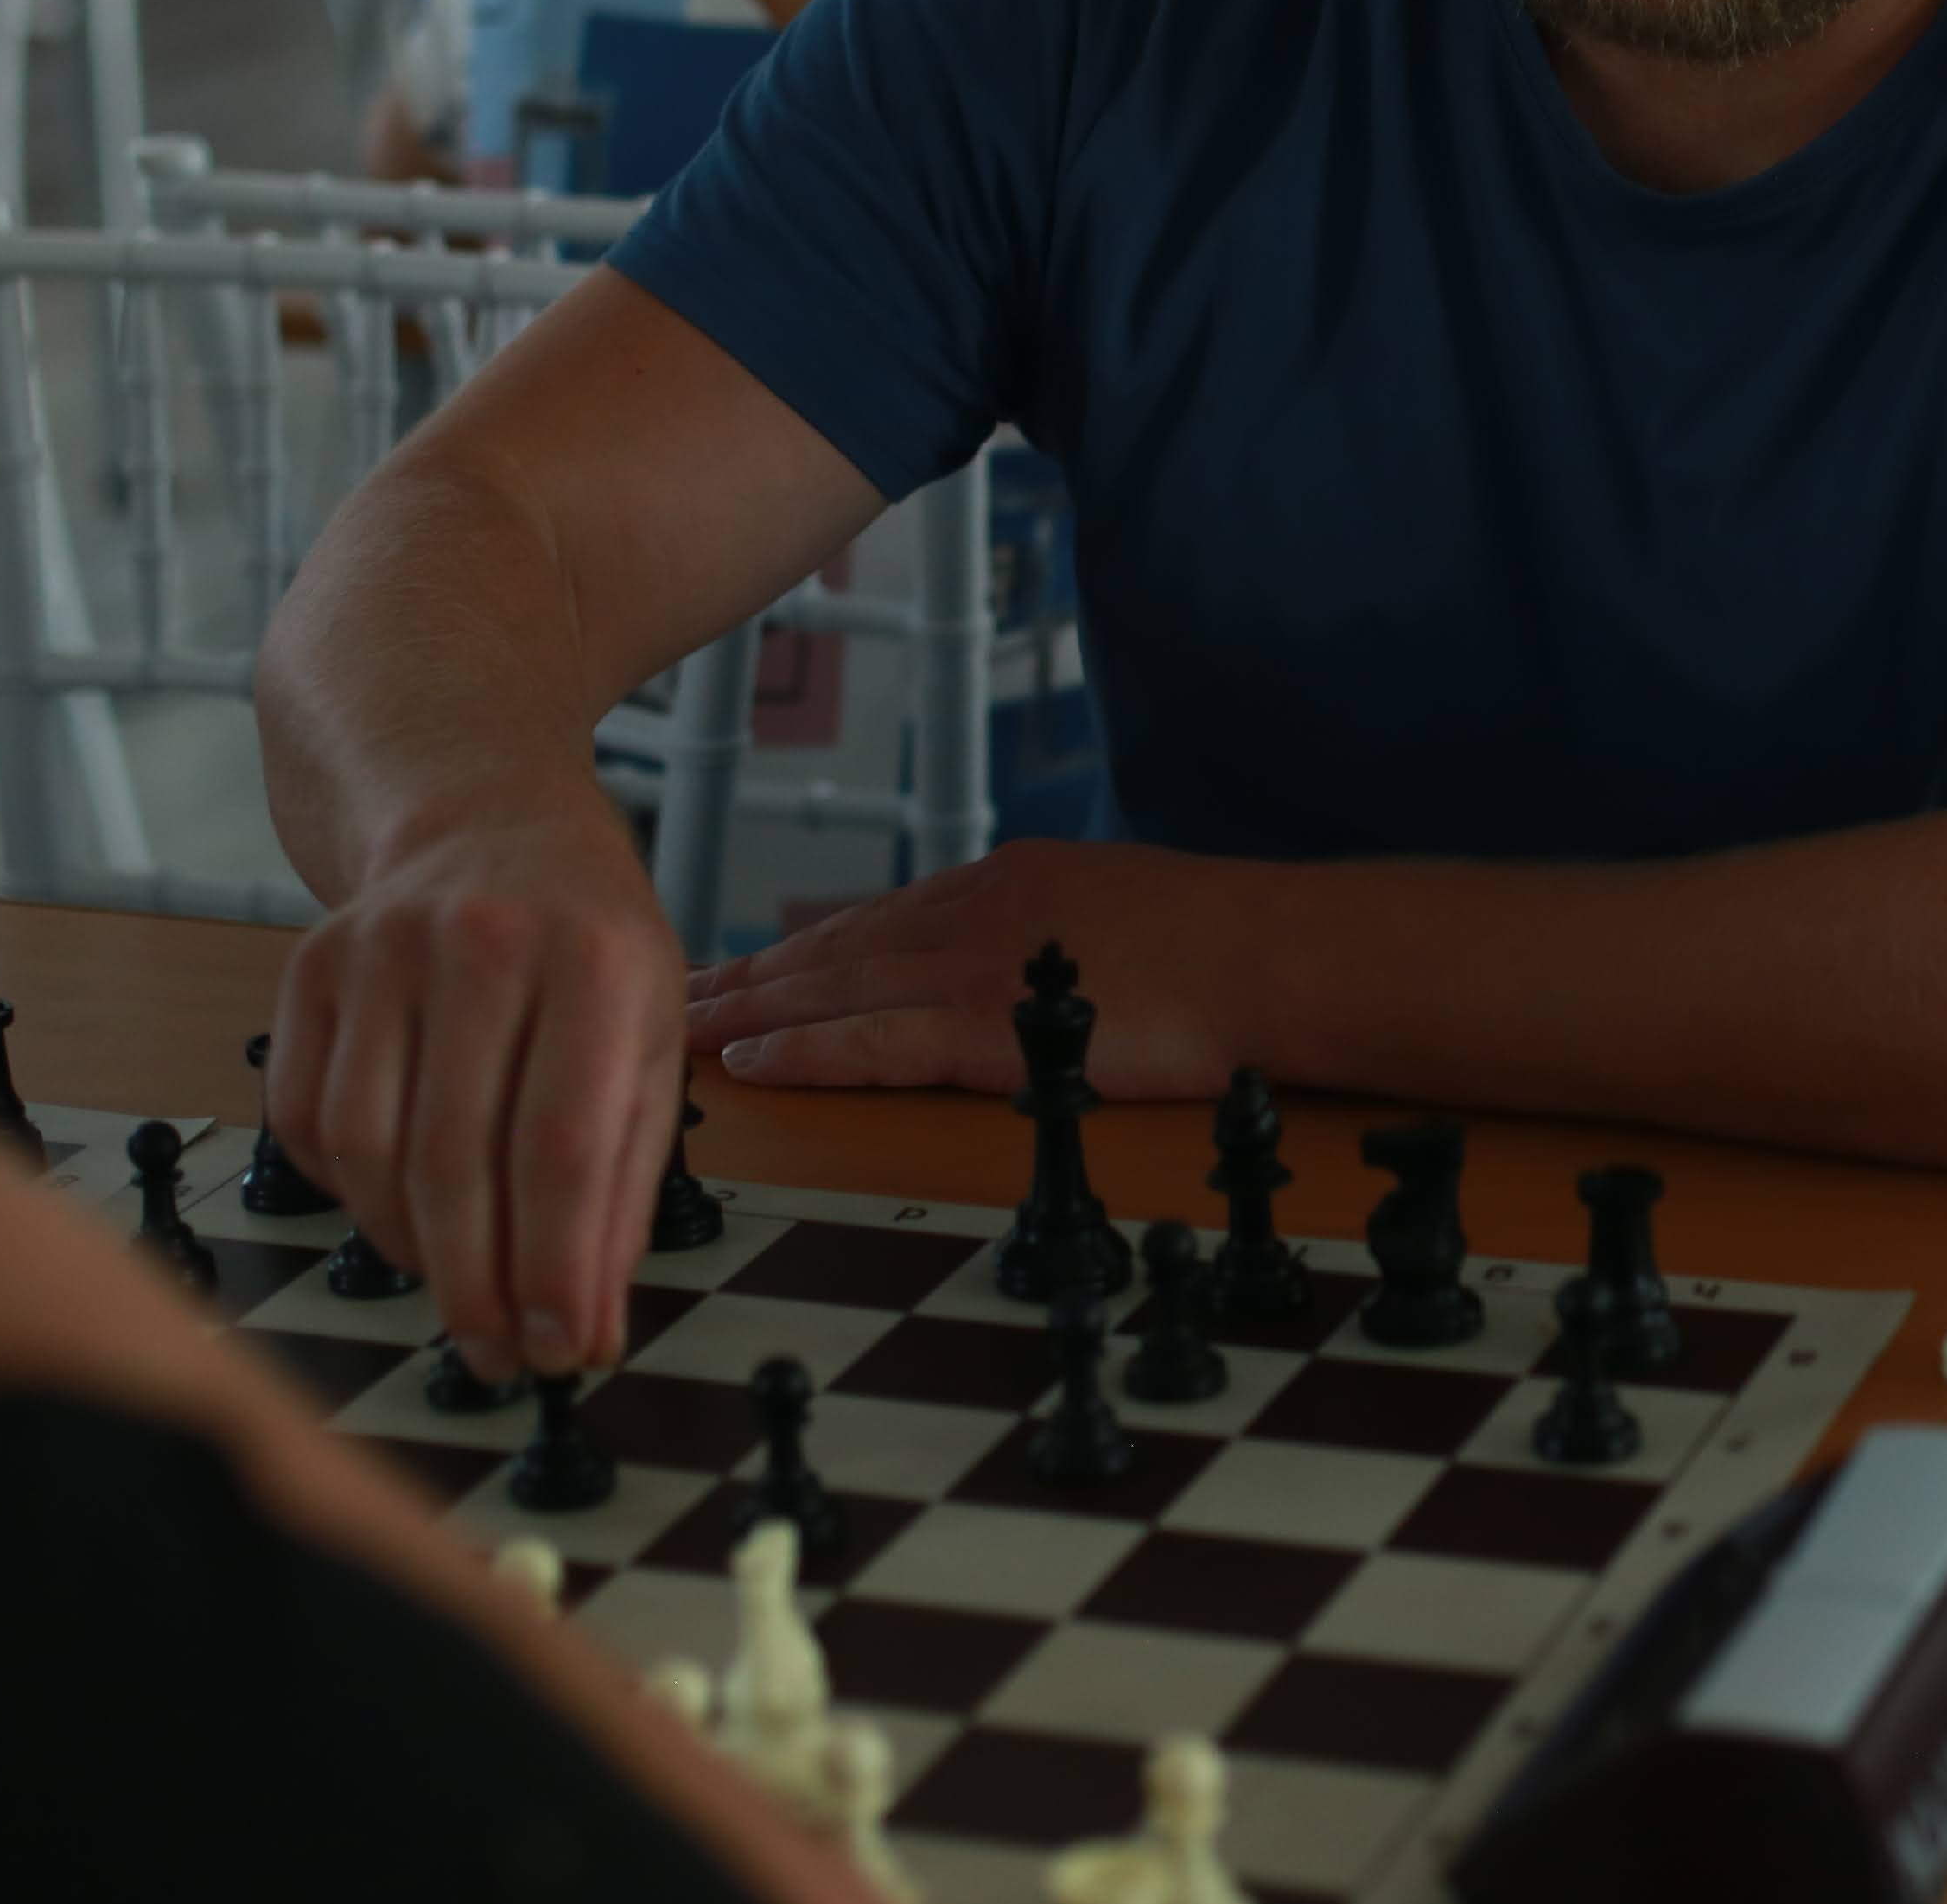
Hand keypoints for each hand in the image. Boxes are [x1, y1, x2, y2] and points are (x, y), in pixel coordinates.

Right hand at [268, 816, 690, 1380]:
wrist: (487, 820)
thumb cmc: (588, 946)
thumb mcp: (650, 1040)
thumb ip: (624, 1187)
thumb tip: (583, 1329)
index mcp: (595, 960)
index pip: (563, 1146)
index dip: (554, 1267)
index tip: (557, 1351)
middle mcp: (484, 943)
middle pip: (456, 1158)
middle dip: (475, 1285)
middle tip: (496, 1357)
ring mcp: (381, 949)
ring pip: (368, 1148)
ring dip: (409, 1250)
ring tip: (455, 1290)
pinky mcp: (309, 967)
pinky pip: (304, 1119)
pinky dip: (346, 1193)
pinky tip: (397, 1212)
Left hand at [682, 838, 1241, 1098]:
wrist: (1273, 955)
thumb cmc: (1225, 942)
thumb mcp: (1120, 905)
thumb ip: (1055, 926)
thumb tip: (1030, 960)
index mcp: (1005, 883)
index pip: (877, 919)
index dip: (801, 948)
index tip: (747, 966)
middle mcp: (972, 911)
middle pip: (831, 947)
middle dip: (749, 975)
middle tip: (673, 992)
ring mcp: (976, 965)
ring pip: (830, 990)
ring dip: (746, 1013)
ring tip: (677, 1031)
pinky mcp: (989, 1026)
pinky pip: (871, 1042)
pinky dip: (803, 1052)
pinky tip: (748, 1063)